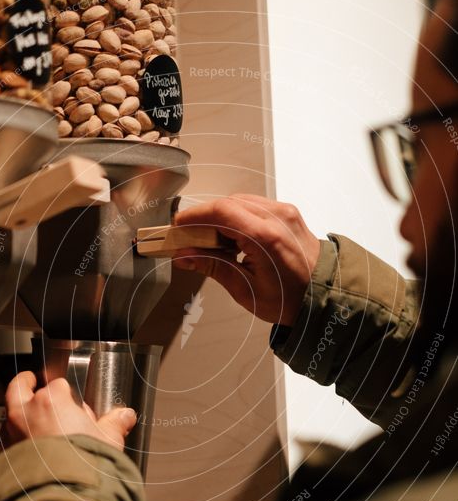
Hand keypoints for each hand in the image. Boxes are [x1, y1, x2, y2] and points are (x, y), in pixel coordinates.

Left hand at [3, 371, 136, 451]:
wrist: (63, 496)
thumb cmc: (83, 464)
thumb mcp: (108, 441)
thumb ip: (115, 424)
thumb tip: (125, 416)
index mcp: (51, 401)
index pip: (57, 385)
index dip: (67, 393)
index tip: (73, 402)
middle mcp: (27, 413)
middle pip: (19, 387)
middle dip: (26, 385)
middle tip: (33, 385)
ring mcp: (12, 434)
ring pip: (10, 414)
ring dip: (20, 415)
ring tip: (34, 423)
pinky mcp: (6, 456)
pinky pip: (9, 440)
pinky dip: (17, 440)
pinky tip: (32, 450)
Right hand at [172, 194, 319, 326]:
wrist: (323, 296)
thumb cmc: (289, 298)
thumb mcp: (245, 289)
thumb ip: (213, 267)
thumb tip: (184, 256)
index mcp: (266, 238)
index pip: (221, 212)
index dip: (195, 216)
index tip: (178, 227)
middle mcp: (277, 217)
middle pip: (228, 203)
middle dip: (204, 218)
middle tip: (189, 238)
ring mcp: (284, 211)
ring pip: (240, 202)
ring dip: (220, 217)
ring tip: (211, 242)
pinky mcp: (287, 212)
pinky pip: (253, 205)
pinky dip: (236, 217)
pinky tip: (231, 238)